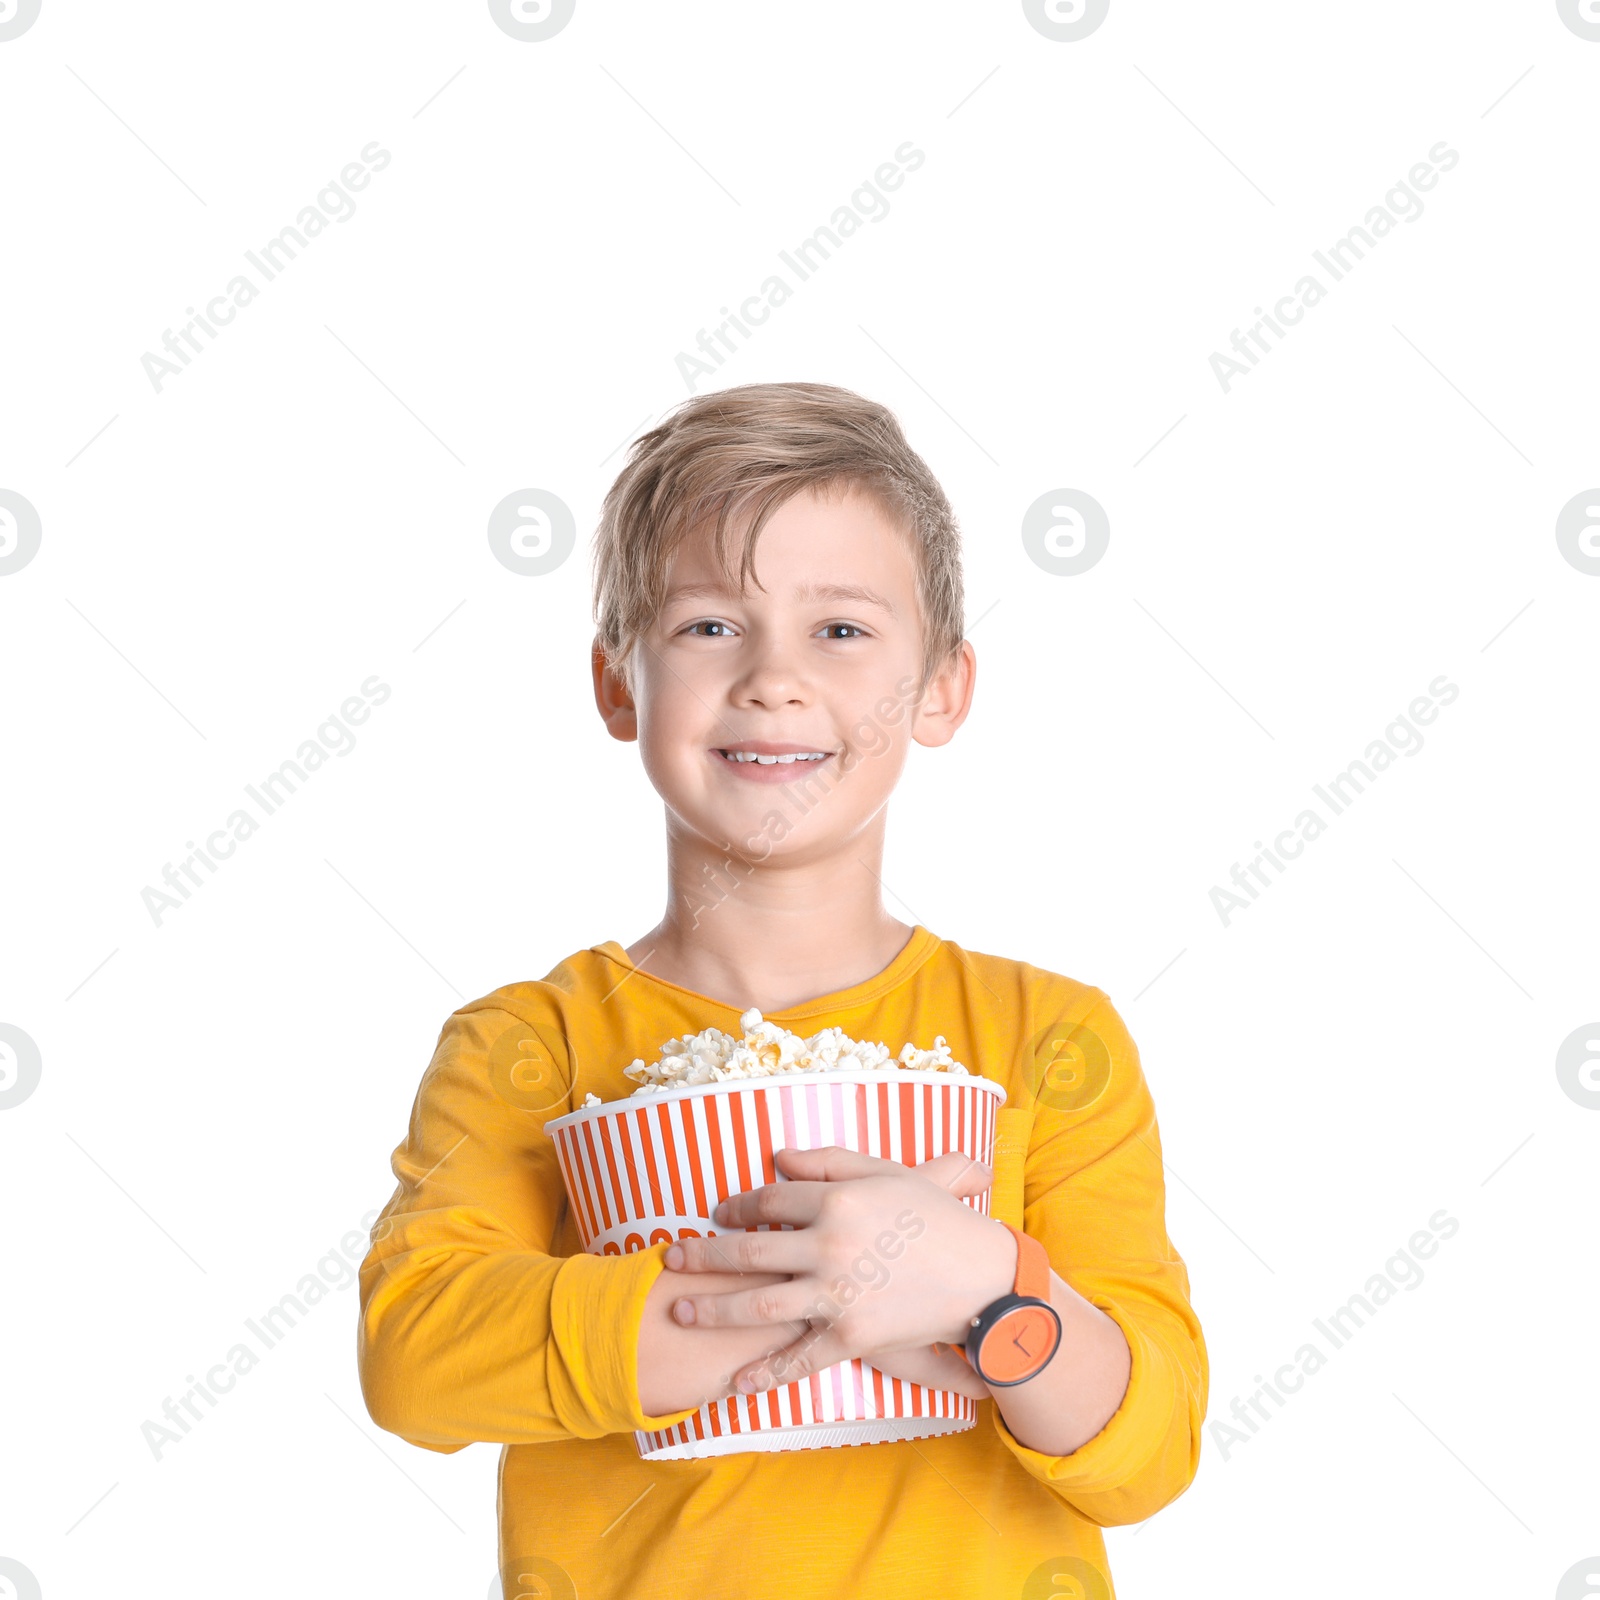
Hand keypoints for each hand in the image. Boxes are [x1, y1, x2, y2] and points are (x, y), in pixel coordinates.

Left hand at [663, 1146, 1013, 1395]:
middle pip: (749, 1250)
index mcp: (838, 1200)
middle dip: (704, 1255)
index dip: (738, 1205)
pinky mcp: (853, 1337)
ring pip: (759, 1305)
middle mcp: (830, 1245)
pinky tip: (734, 1382)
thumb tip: (776, 1158)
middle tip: (672, 1257)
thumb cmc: (937, 1218)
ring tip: (681, 1309)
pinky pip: (800, 1359)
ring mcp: (839, 1295)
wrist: (984, 1278)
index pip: (770, 1199)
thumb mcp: (889, 1174)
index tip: (717, 1213)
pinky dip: (765, 1374)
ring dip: (713, 1309)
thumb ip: (830, 1162)